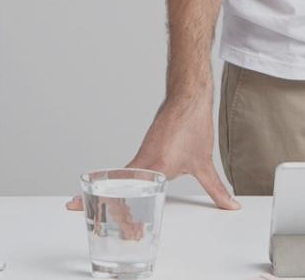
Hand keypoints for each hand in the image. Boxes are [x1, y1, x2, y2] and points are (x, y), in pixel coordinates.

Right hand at [66, 92, 239, 211]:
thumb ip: (216, 189)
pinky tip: (111, 189)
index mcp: (155, 167)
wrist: (188, 97)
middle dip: (100, 203)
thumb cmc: (193, 124)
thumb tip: (231, 205)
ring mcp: (140, 155)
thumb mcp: (204, 163)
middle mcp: (143, 162)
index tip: (84, 207)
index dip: (111, 207)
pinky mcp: (143, 150)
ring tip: (82, 203)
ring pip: (118, 179)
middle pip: (116, 188)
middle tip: (73, 208)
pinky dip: (116, 182)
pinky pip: (126, 171)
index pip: (126, 192)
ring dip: (106, 192)